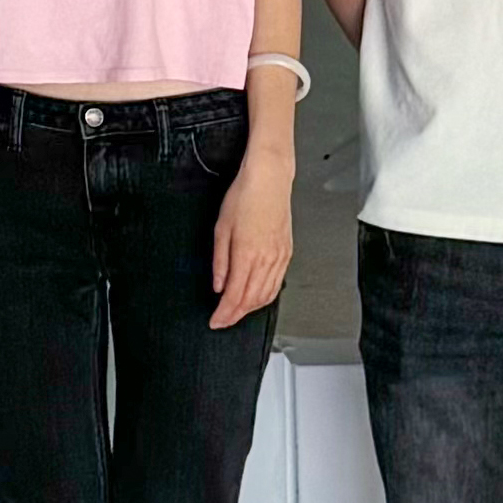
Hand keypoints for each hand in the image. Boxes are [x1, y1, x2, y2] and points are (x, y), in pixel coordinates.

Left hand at [211, 150, 293, 328]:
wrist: (268, 180)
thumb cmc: (244, 197)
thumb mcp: (221, 229)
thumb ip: (220, 262)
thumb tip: (218, 285)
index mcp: (247, 254)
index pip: (235, 296)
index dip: (224, 314)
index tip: (215, 322)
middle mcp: (266, 259)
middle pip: (251, 300)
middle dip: (235, 316)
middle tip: (223, 321)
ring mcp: (279, 257)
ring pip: (266, 295)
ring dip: (250, 309)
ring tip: (236, 313)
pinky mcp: (286, 253)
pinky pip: (277, 283)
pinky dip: (265, 297)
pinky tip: (256, 298)